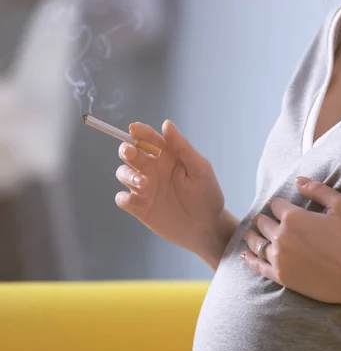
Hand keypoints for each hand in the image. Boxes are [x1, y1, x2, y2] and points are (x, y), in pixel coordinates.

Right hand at [115, 120, 226, 259]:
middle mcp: (153, 169)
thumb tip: (166, 123)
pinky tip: (134, 200)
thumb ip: (182, 147)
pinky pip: (122, 199)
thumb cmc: (207, 195)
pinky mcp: (140, 207)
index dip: (140, 131)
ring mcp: (145, 188)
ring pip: (123, 173)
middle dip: (126, 150)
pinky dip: (124, 198)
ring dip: (127, 174)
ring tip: (143, 183)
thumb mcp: (200, 169)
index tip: (134, 129)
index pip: (149, 139)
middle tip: (130, 153)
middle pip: (130, 153)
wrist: (207, 227)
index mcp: (168, 156)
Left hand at [242, 177, 340, 304]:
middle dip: (262, 220)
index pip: (276, 205)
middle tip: (260, 220)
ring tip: (250, 234)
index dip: (277, 204)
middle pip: (263, 223)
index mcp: (294, 217)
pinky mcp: (281, 277)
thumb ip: (318, 190)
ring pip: (257, 243)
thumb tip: (298, 180)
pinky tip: (246, 255)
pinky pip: (258, 266)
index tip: (277, 206)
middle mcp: (281, 236)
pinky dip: (250, 259)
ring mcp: (279, 258)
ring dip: (252, 236)